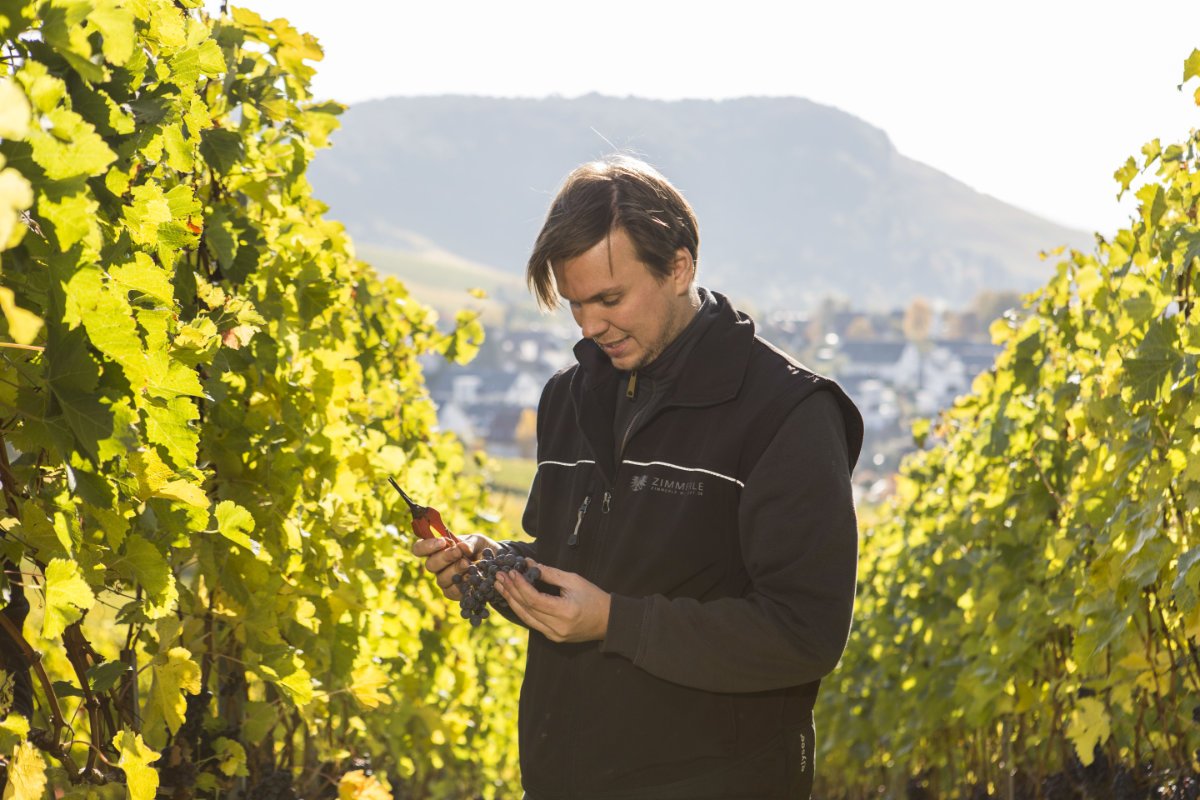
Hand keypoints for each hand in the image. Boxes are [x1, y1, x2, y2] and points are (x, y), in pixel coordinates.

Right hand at [413, 533, 497, 601]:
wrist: (495, 563)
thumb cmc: (481, 548)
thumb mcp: (478, 540)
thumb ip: (470, 543)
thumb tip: (462, 547)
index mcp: (437, 549)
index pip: (419, 548)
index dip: (426, 546)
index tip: (442, 542)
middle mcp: (437, 565)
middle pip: (430, 565)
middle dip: (445, 558)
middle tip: (459, 553)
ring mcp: (443, 579)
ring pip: (441, 579)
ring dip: (454, 571)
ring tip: (468, 565)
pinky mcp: (452, 592)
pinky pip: (451, 592)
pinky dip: (461, 586)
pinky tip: (471, 578)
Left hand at [496, 560, 610, 642]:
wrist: (608, 621)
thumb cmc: (593, 597)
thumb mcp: (573, 580)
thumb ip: (549, 573)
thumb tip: (528, 563)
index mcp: (564, 612)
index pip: (534, 599)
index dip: (520, 586)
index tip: (510, 572)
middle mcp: (557, 627)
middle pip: (526, 609)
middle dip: (510, 591)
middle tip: (498, 577)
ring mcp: (554, 635)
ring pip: (526, 618)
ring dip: (511, 601)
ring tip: (499, 587)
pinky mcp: (553, 637)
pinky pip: (532, 623)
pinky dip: (521, 610)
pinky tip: (512, 599)